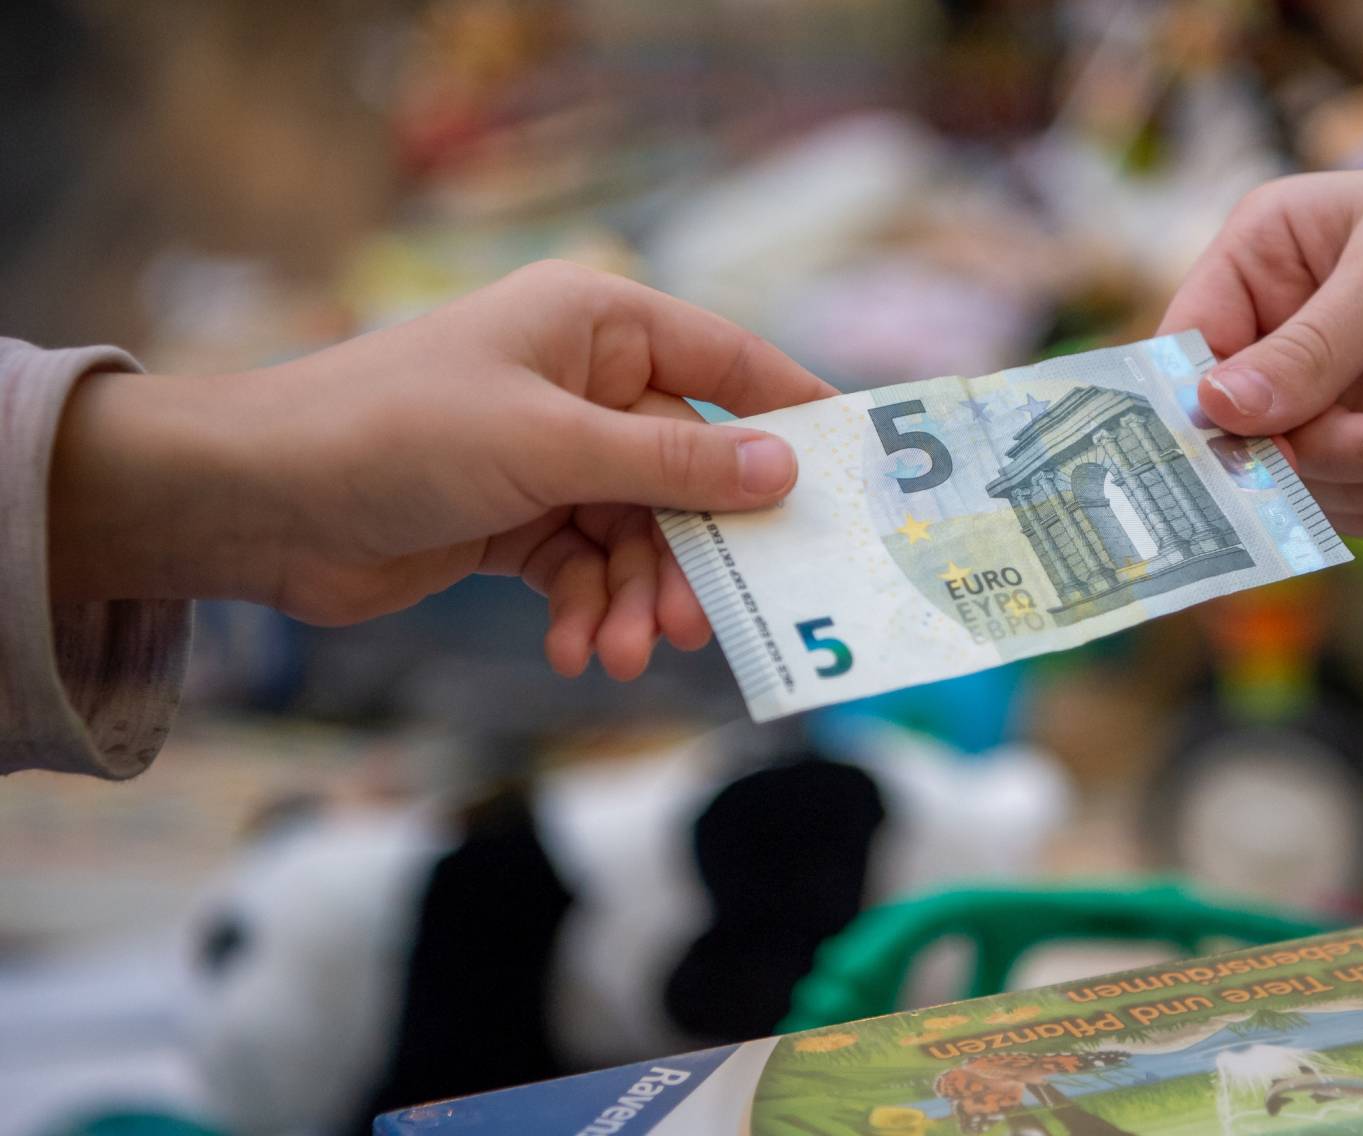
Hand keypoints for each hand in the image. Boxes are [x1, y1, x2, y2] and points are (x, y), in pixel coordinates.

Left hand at [47, 261, 835, 679]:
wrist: (255, 504)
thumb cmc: (397, 436)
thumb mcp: (549, 447)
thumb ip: (673, 461)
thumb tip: (787, 468)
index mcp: (596, 323)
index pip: (727, 360)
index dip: (794, 414)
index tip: (858, 474)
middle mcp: (582, 382)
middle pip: (689, 469)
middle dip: (694, 551)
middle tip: (709, 622)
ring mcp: (551, 454)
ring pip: (640, 532)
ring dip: (637, 597)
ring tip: (624, 653)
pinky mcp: (517, 519)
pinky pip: (588, 568)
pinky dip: (590, 611)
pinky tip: (578, 651)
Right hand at [1160, 124, 1362, 536]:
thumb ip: (1311, 350)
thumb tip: (1215, 411)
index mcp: (1260, 256)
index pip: (1186, 350)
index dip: (1197, 416)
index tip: (1236, 467)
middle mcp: (1278, 322)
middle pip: (1241, 431)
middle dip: (1314, 458)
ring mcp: (1327, 382)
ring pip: (1295, 474)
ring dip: (1360, 486)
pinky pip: (1346, 491)